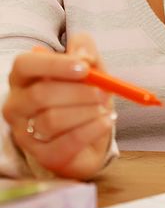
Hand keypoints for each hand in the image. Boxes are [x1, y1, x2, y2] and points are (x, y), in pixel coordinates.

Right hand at [2, 33, 115, 179]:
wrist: (93, 134)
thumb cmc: (84, 96)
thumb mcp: (90, 67)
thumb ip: (86, 51)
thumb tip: (84, 56)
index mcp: (24, 78)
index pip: (25, 65)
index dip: (54, 64)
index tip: (84, 68)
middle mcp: (17, 105)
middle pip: (40, 94)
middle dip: (78, 92)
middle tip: (104, 92)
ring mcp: (25, 133)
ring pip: (51, 120)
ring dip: (86, 112)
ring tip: (104, 109)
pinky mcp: (43, 156)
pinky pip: (66, 143)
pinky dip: (91, 130)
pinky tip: (104, 122)